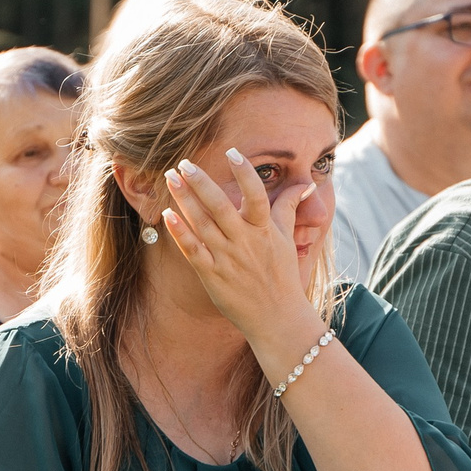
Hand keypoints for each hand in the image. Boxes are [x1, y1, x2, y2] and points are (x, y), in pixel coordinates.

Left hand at [161, 149, 322, 348]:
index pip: (256, 196)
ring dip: (185, 200)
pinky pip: (193, 251)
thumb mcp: (287, 239)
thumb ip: (289, 208)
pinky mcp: (212, 275)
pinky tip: (167, 216)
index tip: (232, 151)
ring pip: (202, 225)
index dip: (245, 173)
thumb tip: (304, 185)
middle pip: (221, 207)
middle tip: (184, 163)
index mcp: (264, 231)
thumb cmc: (282, 276)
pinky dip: (180, 234)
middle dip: (201, 183)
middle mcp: (245, 242)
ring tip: (170, 178)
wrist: (277, 318)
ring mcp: (227, 259)